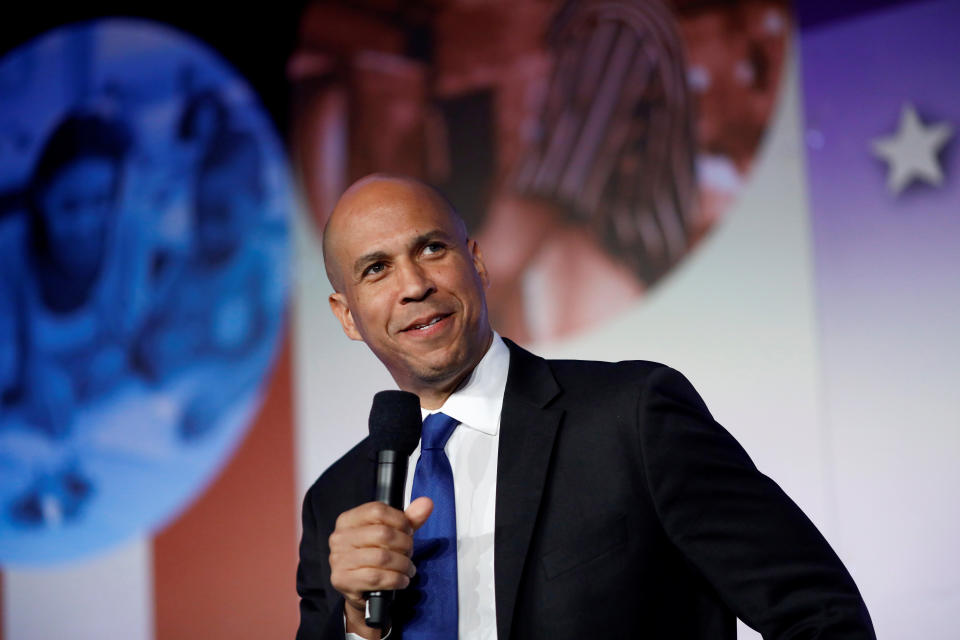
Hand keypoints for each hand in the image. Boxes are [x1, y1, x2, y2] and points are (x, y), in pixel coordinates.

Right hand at [329, 497, 432, 637]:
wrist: (359, 590)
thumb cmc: (375, 555)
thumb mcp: (391, 534)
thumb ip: (409, 518)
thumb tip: (427, 503)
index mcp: (347, 520)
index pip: (377, 511)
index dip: (400, 520)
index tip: (409, 531)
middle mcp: (339, 537)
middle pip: (382, 533)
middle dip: (404, 544)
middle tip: (409, 552)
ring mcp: (338, 559)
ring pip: (382, 557)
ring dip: (403, 564)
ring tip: (409, 568)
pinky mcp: (342, 580)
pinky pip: (376, 578)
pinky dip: (396, 579)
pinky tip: (402, 580)